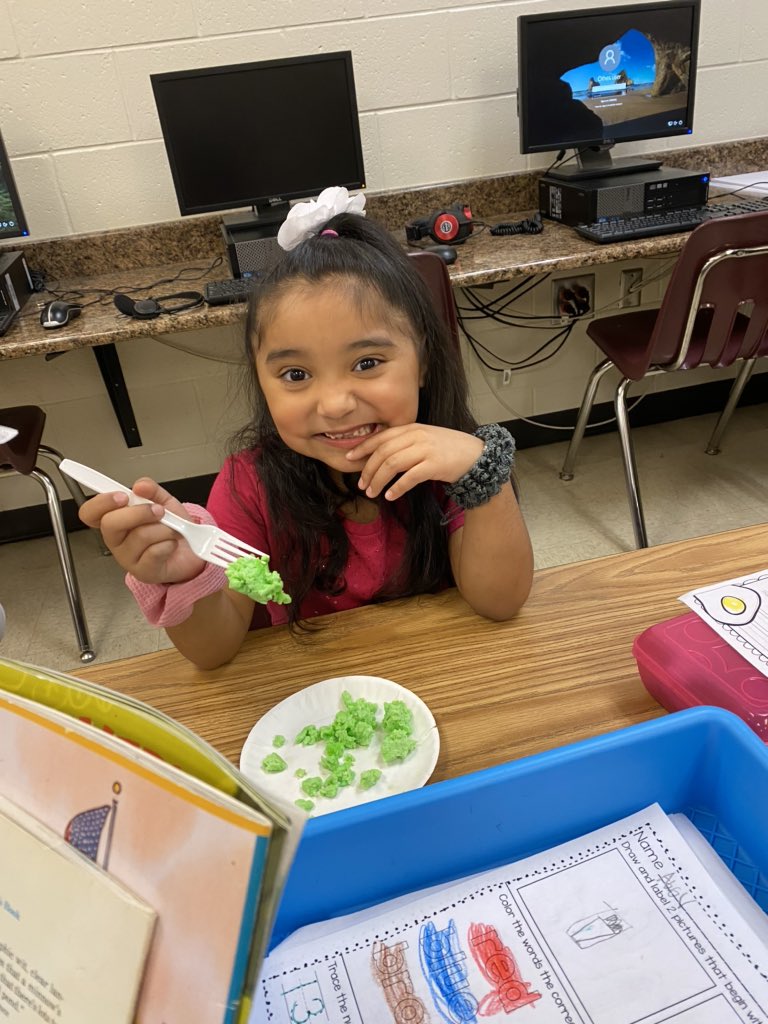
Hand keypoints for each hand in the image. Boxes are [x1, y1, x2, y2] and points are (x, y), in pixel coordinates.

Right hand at [78, 478, 205, 583]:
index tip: (122, 495)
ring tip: (172, 530)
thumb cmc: (171, 528)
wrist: (191, 551)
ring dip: (164, 529)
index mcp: (114, 520)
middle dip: (139, 513)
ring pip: (140, 536)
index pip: (90, 512)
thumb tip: (140, 485)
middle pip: (110, 523)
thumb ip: (151, 491)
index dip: (101, 502)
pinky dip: (169, 544)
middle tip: (159, 511)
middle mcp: (116, 540)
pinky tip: (171, 544)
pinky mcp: (143, 571)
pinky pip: (154, 552)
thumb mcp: (163, 502)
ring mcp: (127, 558)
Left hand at [346, 424, 483, 500]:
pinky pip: (409, 477)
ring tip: (372, 492)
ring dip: (379, 480)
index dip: (363, 448)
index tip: (349, 458)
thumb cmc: (448, 449)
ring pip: (392, 464)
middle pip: (383, 452)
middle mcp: (417, 436)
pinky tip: (390, 496)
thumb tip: (379, 455)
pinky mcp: (434, 465)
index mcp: (412, 428)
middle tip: (361, 484)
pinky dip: (397, 488)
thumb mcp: (425, 438)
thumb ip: (405, 442)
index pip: (381, 437)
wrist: (476, 455)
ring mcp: (426, 450)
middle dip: (368, 469)